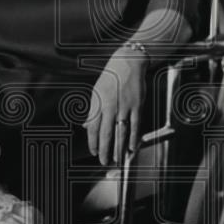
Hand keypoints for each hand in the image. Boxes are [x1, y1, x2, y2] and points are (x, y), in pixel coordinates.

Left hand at [84, 48, 148, 164]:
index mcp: (98, 103)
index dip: (93, 142)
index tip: (94, 151)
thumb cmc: (111, 77)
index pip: (94, 128)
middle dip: (104, 150)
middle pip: (106, 133)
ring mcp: (124, 107)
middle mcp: (110, 106)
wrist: (128, 62)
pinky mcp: (137, 106)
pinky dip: (134, 138)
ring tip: (116, 159)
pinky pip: (135, 126)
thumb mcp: (96, 92)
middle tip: (104, 161)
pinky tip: (132, 147)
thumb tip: (87, 126)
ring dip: (118, 148)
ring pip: (121, 132)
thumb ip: (92, 110)